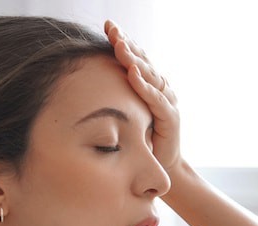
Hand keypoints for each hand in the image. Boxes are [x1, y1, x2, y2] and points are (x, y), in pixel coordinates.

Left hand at [104, 20, 181, 173]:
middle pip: (143, 61)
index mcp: (149, 86)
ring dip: (134, 59)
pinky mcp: (170, 118)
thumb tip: (87, 84)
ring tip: (119, 45)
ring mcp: (168, 102)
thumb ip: (116, 98)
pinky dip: (144, 85)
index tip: (107, 26)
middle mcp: (161, 89)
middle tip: (112, 28)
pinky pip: (156, 98)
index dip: (123, 42)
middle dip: (126, 44)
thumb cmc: (142, 140)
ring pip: (150, 76)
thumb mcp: (126, 114)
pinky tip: (132, 73)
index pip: (136, 59)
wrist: (163, 166)